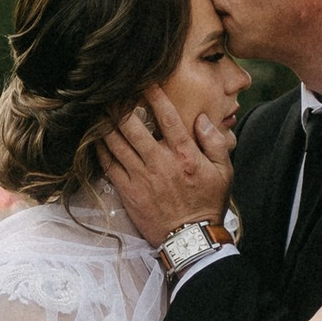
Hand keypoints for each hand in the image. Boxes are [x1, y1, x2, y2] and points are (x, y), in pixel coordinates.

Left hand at [97, 92, 231, 247]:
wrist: (191, 239)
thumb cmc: (208, 203)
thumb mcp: (224, 171)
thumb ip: (214, 142)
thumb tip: (201, 118)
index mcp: (184, 154)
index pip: (167, 116)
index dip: (153, 95)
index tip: (145, 81)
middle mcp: (160, 161)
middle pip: (132, 125)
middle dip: (119, 105)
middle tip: (112, 92)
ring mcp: (141, 176)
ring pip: (116, 142)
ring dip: (106, 123)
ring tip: (99, 109)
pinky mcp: (128, 191)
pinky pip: (108, 164)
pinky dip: (100, 148)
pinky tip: (96, 137)